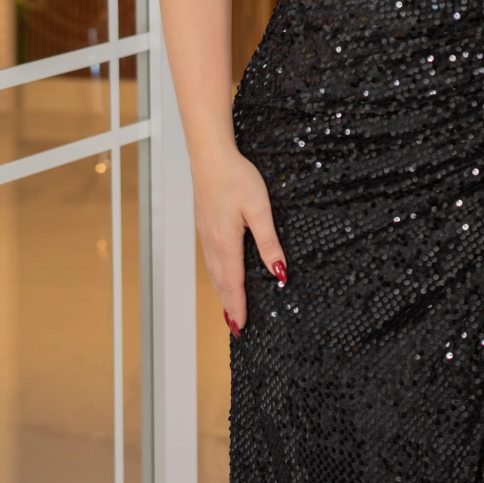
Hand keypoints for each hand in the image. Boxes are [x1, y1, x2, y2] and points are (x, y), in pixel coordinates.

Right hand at [192, 147, 286, 334]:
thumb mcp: (259, 210)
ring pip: (213, 270)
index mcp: (227, 243)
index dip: (238, 306)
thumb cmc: (235, 177)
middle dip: (228, 305)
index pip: (233, 283)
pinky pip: (210, 257)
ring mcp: (205, 232)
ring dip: (221, 291)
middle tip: (235, 326)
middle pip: (220, 282)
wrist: (210, 156)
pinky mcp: (204, 222)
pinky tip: (219, 272)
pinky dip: (215, 273)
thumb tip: (279, 271)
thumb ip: (268, 242)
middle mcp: (212, 242)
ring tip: (228, 307)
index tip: (242, 326)